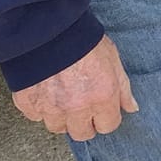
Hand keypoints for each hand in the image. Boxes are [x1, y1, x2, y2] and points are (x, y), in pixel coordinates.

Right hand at [12, 35, 138, 140]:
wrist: (50, 27)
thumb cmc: (84, 40)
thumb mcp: (113, 59)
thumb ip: (123, 88)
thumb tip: (131, 107)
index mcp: (101, 97)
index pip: (108, 126)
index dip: (106, 116)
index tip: (102, 108)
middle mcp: (76, 108)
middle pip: (82, 133)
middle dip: (84, 122)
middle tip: (81, 104)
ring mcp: (51, 108)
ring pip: (57, 127)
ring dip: (61, 116)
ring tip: (62, 95)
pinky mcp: (29, 103)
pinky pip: (35, 116)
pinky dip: (40, 107)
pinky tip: (45, 90)